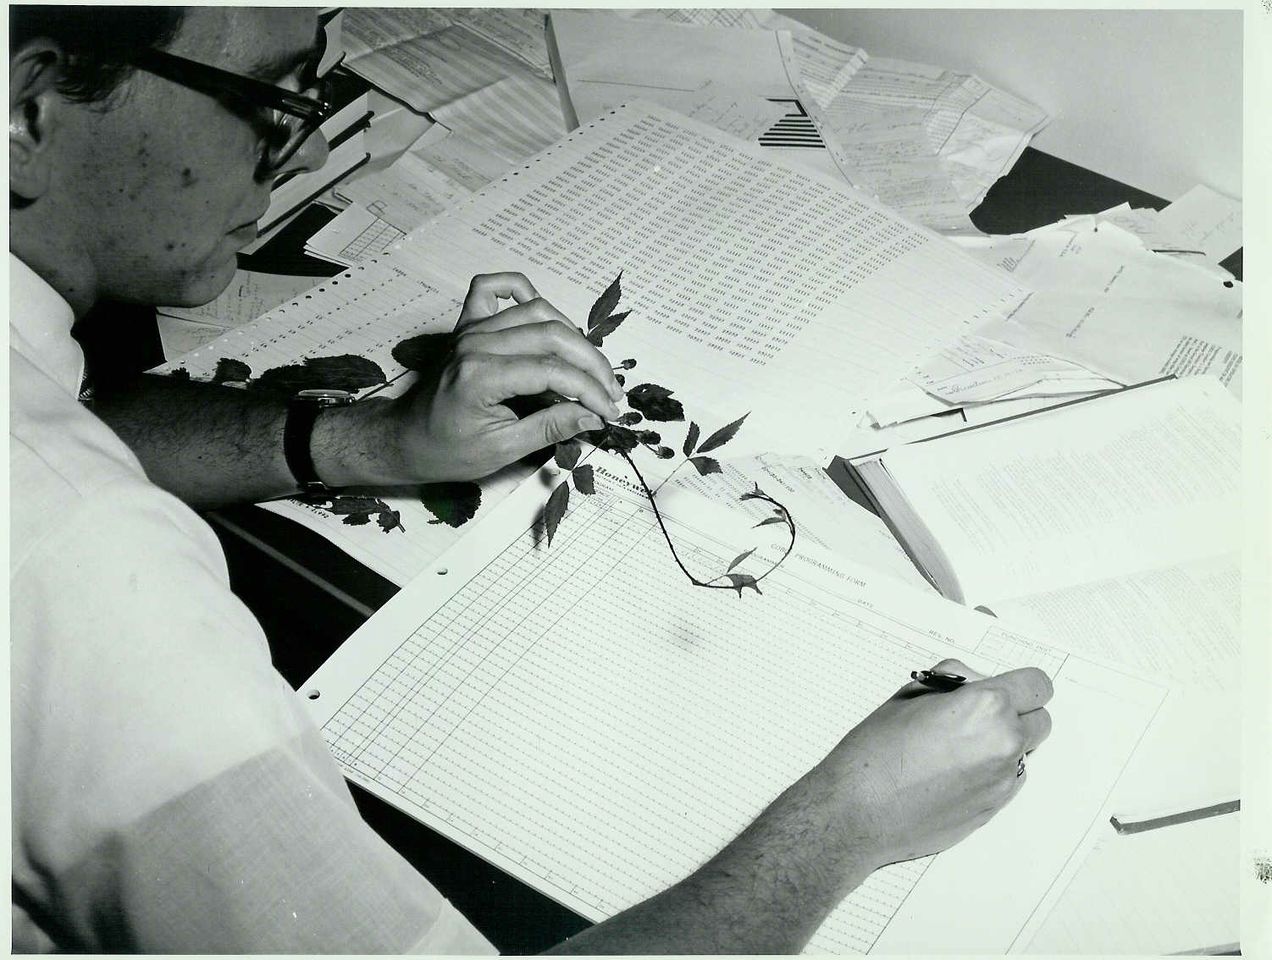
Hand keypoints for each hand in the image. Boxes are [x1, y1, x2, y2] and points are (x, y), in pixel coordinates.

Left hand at [382, 272, 623, 482]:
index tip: (611, 411)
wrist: (404, 440)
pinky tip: (543, 315)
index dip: (590, 390)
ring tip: (590, 366)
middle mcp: (476, 343)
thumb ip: (550, 428)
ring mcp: (470, 329)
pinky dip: (522, 291)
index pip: (553, 370)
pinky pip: (494, 289)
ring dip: (572, 334)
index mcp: (480, 376)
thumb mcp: (502, 450)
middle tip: (611, 392)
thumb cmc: (447, 451)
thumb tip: (594, 416)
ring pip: (537, 310)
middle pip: (553, 335)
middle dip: (591, 364)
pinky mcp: (467, 324)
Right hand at [815, 658, 1052, 875]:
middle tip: (978, 717)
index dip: (1021, 684)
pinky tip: (953, 773)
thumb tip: (973, 685)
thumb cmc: (874, 752)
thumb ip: (952, 685)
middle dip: (1017, 713)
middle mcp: (1004, 743)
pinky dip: (992, 771)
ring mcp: (1003, 780)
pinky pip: (1009, 779)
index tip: (1005, 688)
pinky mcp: (995, 808)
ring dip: (1004, 744)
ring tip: (957, 748)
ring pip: (1025, 751)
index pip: (1037, 685)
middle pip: (1041, 719)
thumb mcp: (909, 696)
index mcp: (985, 706)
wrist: (858, 811)